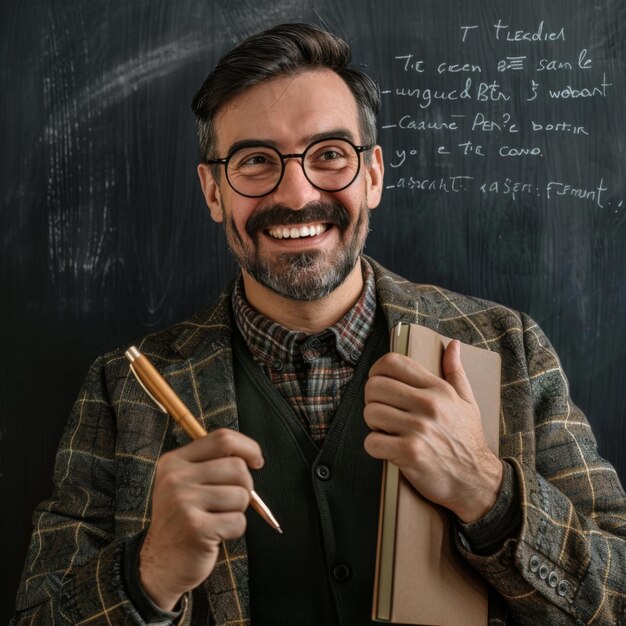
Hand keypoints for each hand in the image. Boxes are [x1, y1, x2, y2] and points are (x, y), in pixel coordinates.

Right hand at [139, 428, 263, 609]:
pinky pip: (238, 521)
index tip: (256, 461)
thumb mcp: (186, 484)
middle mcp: (175, 478)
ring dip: (238, 511)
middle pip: (237, 467)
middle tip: (229, 503)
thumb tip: (252, 458)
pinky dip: (234, 530)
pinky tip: (215, 535)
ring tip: (217, 519)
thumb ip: (212, 465)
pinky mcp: (195, 528)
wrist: (158, 565)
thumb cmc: (183, 520)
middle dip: (245, 486)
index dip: (248, 447)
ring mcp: (183, 502)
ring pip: (241, 495)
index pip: (222, 438)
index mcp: (175, 461)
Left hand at [363, 339, 501, 522]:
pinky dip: (375, 447)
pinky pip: (372, 442)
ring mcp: (419, 429)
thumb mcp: (467, 402)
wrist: (477, 481)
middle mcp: (428, 405)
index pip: (393, 363)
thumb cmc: (468, 440)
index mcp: (438, 389)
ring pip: (370, 413)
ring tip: (387, 430)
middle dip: (372, 400)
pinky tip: (388, 449)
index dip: (377, 371)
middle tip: (382, 411)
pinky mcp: (410, 453)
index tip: (379, 383)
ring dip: (373, 425)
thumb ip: (455, 371)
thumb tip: (452, 344)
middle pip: (374, 386)